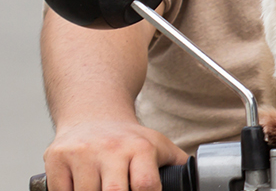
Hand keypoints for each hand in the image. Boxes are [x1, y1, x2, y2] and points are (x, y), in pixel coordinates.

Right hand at [43, 120, 187, 190]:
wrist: (93, 115)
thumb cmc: (129, 138)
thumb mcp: (158, 145)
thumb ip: (177, 165)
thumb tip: (196, 180)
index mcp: (140, 148)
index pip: (145, 185)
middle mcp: (110, 148)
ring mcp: (81, 153)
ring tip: (103, 187)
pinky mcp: (56, 158)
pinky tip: (81, 187)